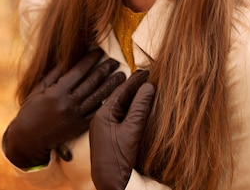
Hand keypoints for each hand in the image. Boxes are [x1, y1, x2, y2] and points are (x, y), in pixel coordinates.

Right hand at [3, 49, 125, 168]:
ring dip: (112, 85)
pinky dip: (106, 103)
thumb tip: (70, 57)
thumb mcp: (39, 89)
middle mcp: (68, 104)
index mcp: (57, 92)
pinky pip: (96, 113)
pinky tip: (114, 95)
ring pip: (98, 97)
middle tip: (115, 61)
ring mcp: (75, 116)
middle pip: (92, 83)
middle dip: (105, 70)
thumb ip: (55, 74)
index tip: (99, 51)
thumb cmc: (31, 110)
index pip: (79, 71)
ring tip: (121, 76)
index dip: (90, 59)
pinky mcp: (80, 127)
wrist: (29, 139)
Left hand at [89, 70, 154, 189]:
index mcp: (102, 114)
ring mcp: (103, 127)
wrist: (109, 183)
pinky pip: (119, 115)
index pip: (121, 91)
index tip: (147, 70)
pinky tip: (138, 106)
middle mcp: (100, 118)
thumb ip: (140, 108)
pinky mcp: (107, 135)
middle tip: (148, 75)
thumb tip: (148, 86)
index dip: (135, 80)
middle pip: (119, 96)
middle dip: (133, 86)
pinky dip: (130, 108)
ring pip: (119, 105)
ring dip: (132, 97)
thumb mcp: (132, 131)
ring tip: (145, 86)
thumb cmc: (118, 159)